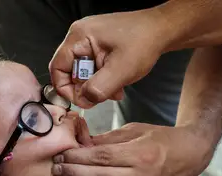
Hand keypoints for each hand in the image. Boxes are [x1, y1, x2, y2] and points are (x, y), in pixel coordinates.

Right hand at [49, 9, 170, 107]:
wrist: (163, 29)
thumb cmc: (144, 41)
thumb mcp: (121, 69)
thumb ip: (98, 88)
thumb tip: (83, 100)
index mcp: (79, 37)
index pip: (57, 67)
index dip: (65, 88)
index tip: (82, 100)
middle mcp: (80, 37)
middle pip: (70, 72)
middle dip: (86, 88)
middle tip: (102, 95)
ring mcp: (89, 42)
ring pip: (83, 73)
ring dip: (97, 86)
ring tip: (115, 89)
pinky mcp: (98, 47)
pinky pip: (92, 68)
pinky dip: (102, 80)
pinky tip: (117, 82)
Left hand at [52, 123, 213, 175]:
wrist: (189, 156)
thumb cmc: (161, 138)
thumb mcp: (133, 130)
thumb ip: (105, 139)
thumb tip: (79, 143)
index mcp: (139, 153)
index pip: (102, 156)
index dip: (78, 156)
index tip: (62, 153)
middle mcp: (140, 175)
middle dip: (73, 173)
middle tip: (56, 168)